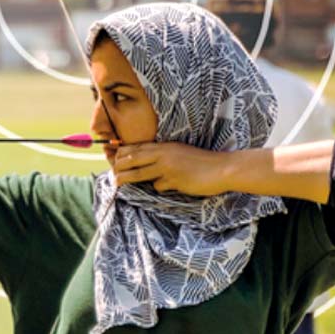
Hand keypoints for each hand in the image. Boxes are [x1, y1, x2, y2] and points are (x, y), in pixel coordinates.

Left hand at [113, 142, 229, 195]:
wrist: (222, 168)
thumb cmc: (201, 162)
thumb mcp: (179, 154)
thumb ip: (163, 157)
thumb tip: (145, 166)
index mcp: (165, 146)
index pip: (137, 147)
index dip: (123, 154)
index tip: (114, 160)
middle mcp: (164, 154)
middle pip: (134, 158)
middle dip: (119, 166)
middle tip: (112, 174)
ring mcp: (168, 167)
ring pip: (140, 173)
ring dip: (126, 178)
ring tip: (116, 182)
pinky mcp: (175, 179)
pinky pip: (159, 186)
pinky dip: (160, 187)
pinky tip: (170, 186)